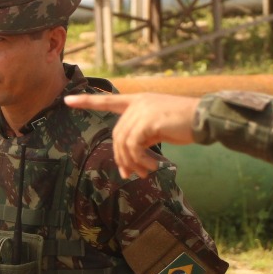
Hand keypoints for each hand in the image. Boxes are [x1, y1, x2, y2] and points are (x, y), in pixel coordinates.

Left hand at [63, 93, 198, 178]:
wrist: (204, 119)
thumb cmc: (185, 124)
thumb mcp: (159, 126)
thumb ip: (142, 134)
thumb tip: (128, 157)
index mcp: (139, 100)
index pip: (109, 100)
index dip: (87, 101)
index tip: (67, 101)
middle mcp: (138, 103)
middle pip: (116, 134)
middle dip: (120, 157)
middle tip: (129, 173)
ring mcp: (143, 110)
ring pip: (123, 142)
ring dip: (132, 162)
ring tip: (144, 172)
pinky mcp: (149, 121)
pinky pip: (134, 146)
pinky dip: (139, 160)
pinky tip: (151, 166)